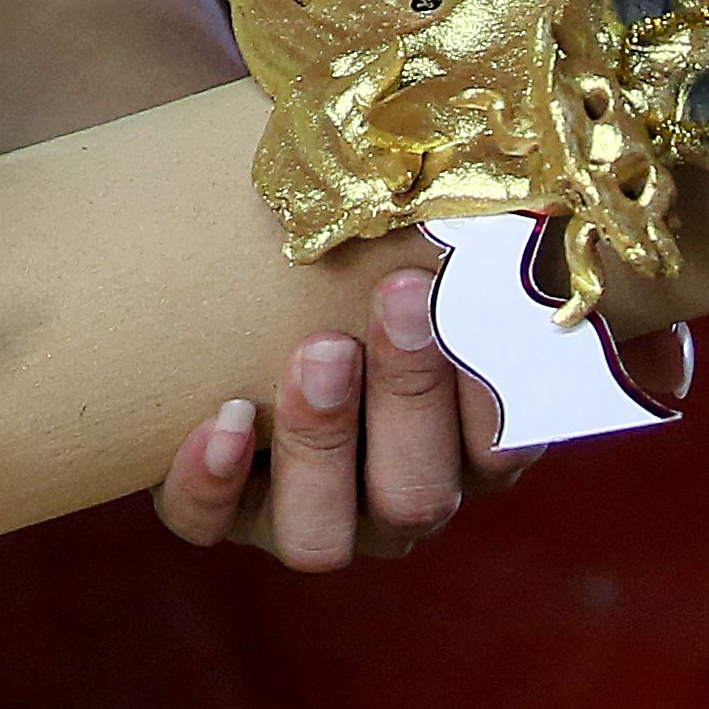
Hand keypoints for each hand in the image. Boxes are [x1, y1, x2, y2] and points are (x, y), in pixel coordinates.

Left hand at [152, 260, 523, 567]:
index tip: (477, 300)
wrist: (227, 282)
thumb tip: (465, 175)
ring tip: (317, 354)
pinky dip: (213, 479)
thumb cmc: (341, 261)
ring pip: (323, 534)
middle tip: (400, 299)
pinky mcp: (219, 513)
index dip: (493, 393)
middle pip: (417, 495)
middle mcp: (388, 497)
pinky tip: (225, 417)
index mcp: (455, 448)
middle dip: (413, 399)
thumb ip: (431, 230)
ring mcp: (304, 516)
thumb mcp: (392, 247)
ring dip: (324, 441)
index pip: (499, 451)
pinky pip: (210, 524)